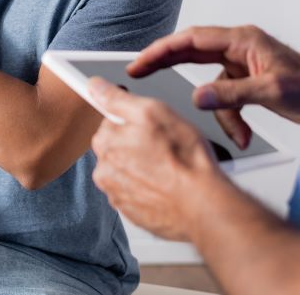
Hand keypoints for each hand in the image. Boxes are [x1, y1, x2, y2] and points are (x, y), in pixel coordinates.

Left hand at [89, 78, 224, 241]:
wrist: (203, 205)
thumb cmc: (184, 160)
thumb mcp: (152, 111)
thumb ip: (117, 98)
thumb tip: (96, 87)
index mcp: (105, 143)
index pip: (109, 121)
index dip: (133, 118)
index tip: (147, 123)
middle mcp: (105, 172)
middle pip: (119, 147)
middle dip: (139, 143)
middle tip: (165, 144)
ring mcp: (118, 195)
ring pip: (129, 170)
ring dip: (145, 166)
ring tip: (170, 166)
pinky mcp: (133, 213)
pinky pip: (139, 192)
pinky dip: (151, 187)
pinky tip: (169, 183)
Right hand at [127, 25, 299, 147]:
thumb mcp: (272, 91)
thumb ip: (232, 94)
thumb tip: (199, 97)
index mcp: (243, 40)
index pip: (192, 39)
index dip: (162, 49)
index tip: (141, 61)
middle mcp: (240, 48)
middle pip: (192, 52)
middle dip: (168, 65)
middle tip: (139, 73)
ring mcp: (243, 64)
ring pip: (212, 85)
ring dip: (220, 113)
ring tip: (239, 133)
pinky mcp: (247, 81)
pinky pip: (226, 99)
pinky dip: (232, 119)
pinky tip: (244, 133)